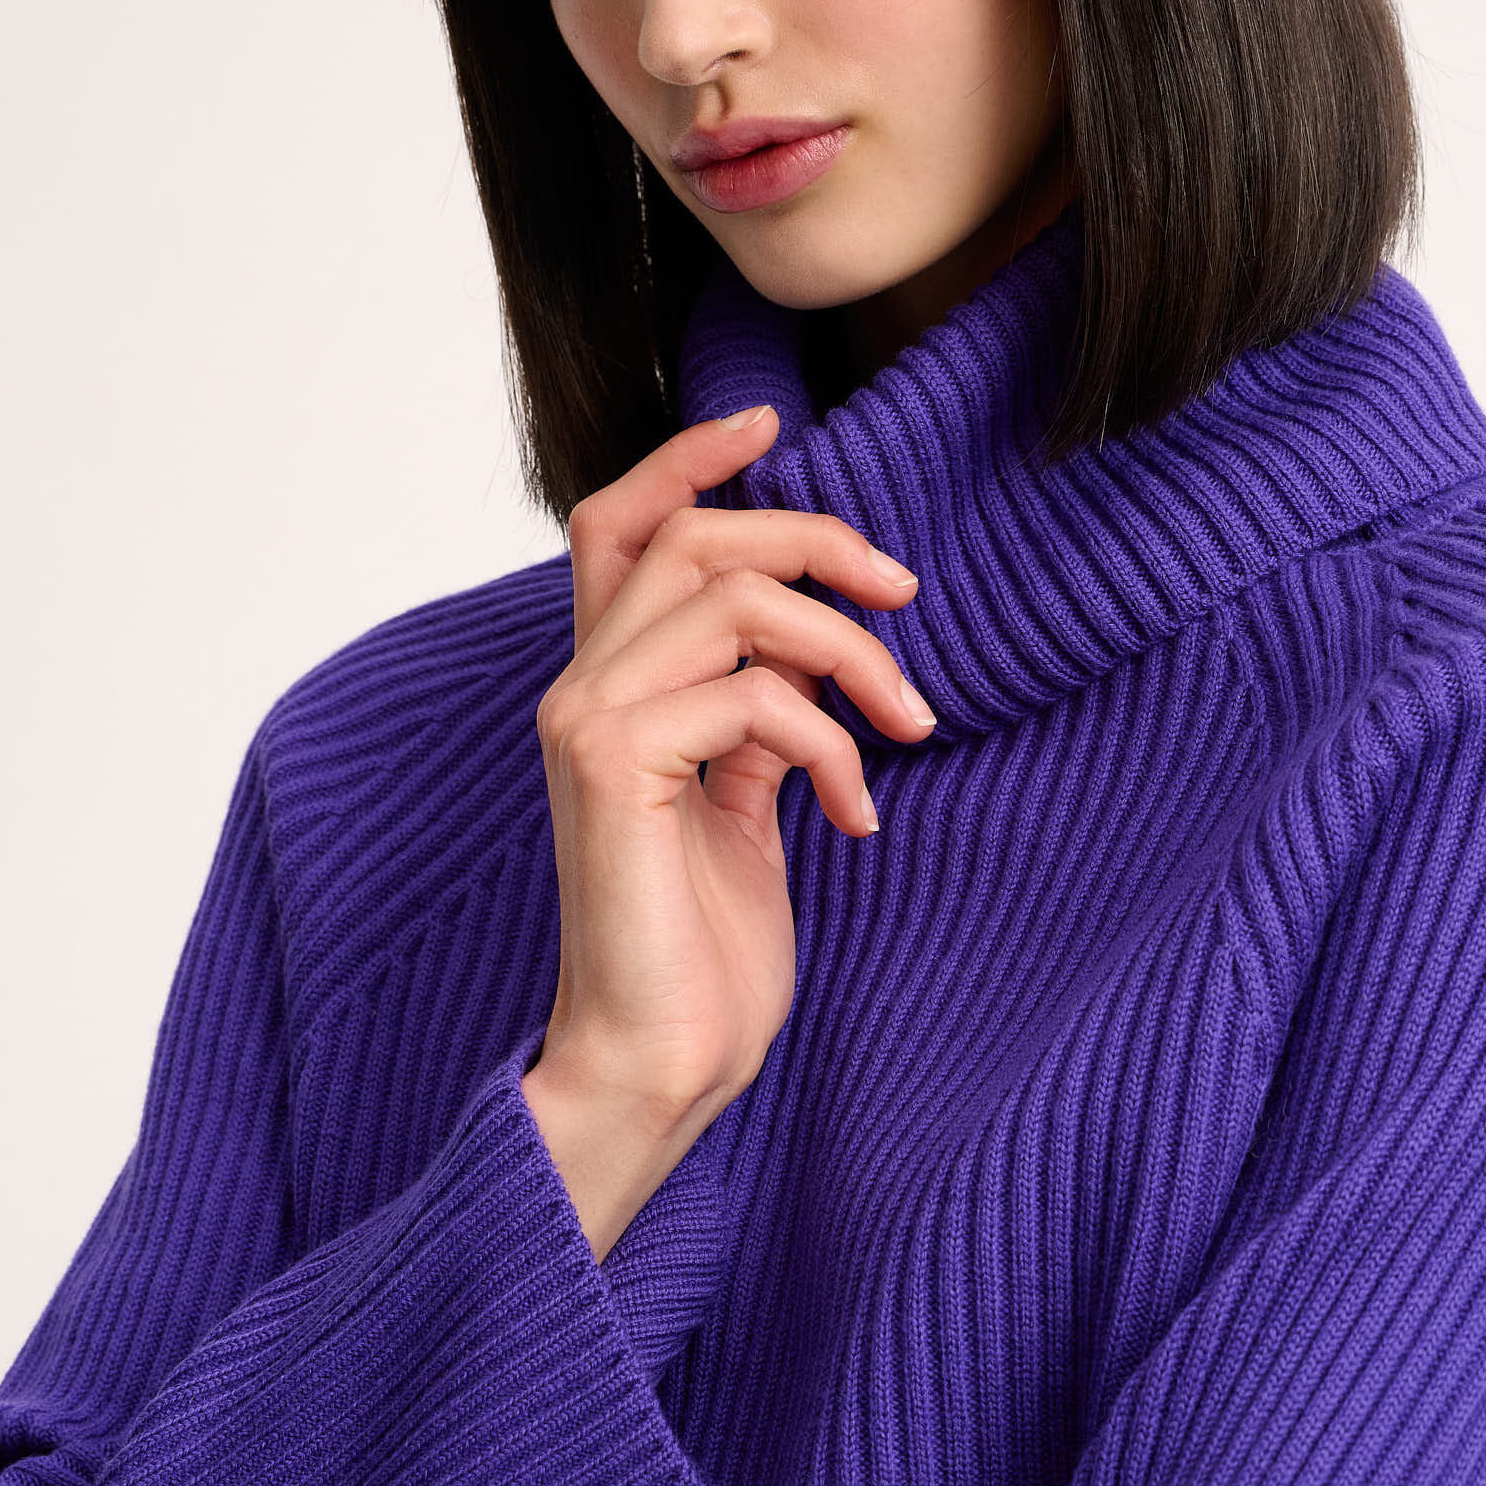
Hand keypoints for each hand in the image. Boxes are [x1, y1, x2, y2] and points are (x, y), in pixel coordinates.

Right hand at [522, 404, 936, 1259]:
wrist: (660, 1062)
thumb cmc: (703, 951)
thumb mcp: (744, 802)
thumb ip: (753, 714)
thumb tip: (810, 646)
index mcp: (605, 687)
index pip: (616, 522)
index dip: (688, 459)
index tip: (774, 424)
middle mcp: (578, 686)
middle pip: (690, 535)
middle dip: (815, 541)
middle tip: (906, 595)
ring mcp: (585, 719)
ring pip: (729, 596)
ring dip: (847, 649)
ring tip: (903, 723)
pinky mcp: (612, 763)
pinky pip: (750, 695)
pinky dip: (829, 744)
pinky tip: (854, 817)